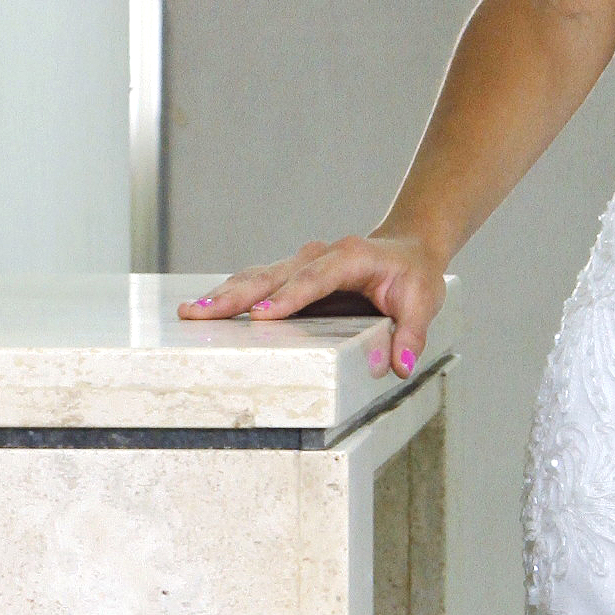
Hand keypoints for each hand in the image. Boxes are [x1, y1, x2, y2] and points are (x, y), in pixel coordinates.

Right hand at [178, 230, 446, 379]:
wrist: (407, 247)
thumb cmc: (414, 275)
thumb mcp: (423, 302)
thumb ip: (412, 334)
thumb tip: (400, 366)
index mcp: (350, 257)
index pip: (316, 278)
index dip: (288, 296)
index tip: (260, 315)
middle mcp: (319, 255)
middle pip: (272, 275)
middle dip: (236, 295)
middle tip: (202, 313)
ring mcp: (300, 263)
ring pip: (257, 277)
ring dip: (224, 295)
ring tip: (191, 312)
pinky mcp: (291, 276)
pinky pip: (258, 284)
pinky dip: (231, 296)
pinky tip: (205, 310)